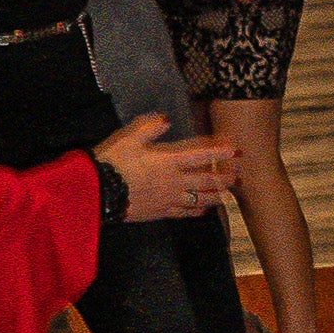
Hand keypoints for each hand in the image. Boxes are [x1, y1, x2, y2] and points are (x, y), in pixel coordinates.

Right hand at [93, 114, 235, 221]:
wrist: (94, 194)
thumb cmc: (110, 163)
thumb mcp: (128, 139)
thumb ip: (149, 128)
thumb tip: (167, 119)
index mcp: (168, 161)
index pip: (201, 155)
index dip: (220, 151)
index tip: (235, 150)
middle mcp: (173, 181)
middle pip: (207, 180)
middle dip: (225, 177)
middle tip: (239, 175)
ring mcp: (168, 199)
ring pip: (200, 199)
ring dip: (216, 196)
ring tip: (228, 194)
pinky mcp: (159, 213)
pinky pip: (184, 213)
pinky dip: (197, 211)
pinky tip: (204, 210)